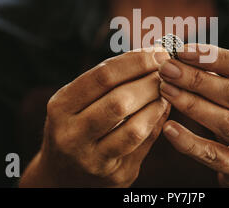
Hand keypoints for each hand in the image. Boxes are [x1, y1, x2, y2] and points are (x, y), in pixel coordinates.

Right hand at [19, 48, 170, 186]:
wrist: (64, 176)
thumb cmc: (76, 126)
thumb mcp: (77, 102)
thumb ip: (108, 80)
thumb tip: (151, 55)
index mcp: (61, 107)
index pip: (102, 76)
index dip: (135, 62)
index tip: (157, 52)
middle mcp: (71, 135)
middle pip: (119, 102)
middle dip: (149, 82)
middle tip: (167, 71)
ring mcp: (93, 159)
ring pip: (134, 129)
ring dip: (157, 104)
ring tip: (166, 91)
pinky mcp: (115, 175)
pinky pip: (144, 145)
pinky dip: (157, 123)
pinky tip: (162, 109)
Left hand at [158, 44, 228, 187]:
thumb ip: (225, 76)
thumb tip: (182, 55)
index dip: (214, 57)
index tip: (183, 51)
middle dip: (197, 79)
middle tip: (167, 69)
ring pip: (226, 124)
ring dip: (192, 104)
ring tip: (166, 90)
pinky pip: (215, 156)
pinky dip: (190, 142)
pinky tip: (169, 128)